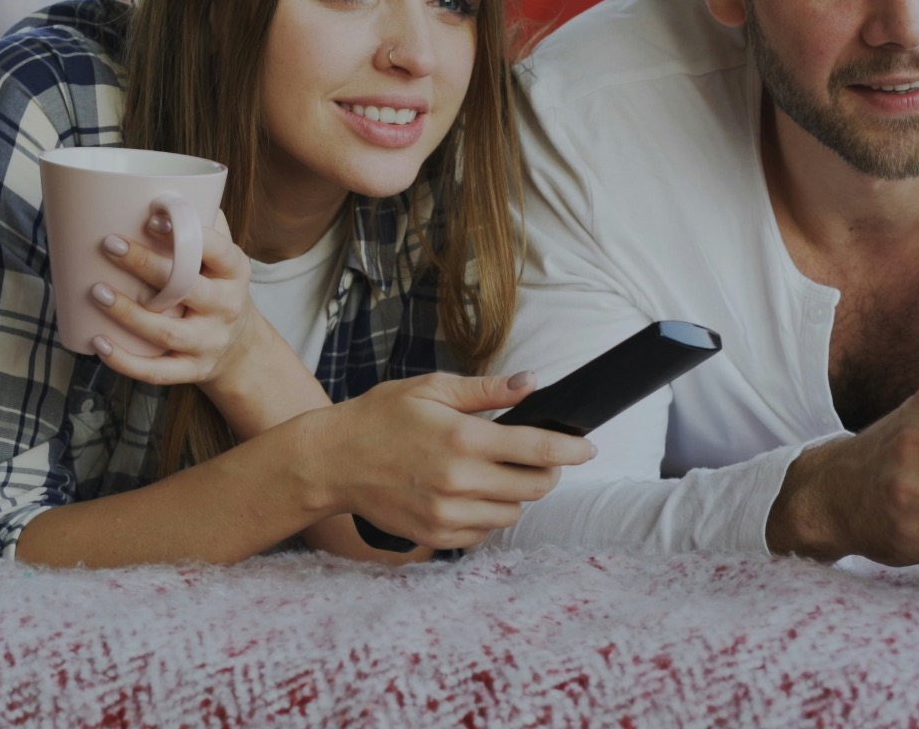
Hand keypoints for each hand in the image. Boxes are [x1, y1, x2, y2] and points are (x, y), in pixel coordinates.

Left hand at [87, 210, 261, 387]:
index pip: (216, 250)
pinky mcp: (193, 370)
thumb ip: (203, 225)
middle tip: (109, 244)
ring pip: (167, 332)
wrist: (241, 349)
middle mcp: (226, 307)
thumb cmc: (218, 289)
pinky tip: (99, 343)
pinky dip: (126, 362)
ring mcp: (209, 342)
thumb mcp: (223, 259)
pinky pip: (158, 372)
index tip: (151, 218)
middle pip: (186, 288)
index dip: (186, 235)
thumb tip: (163, 187)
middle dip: (146, 266)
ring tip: (97, 291)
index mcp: (234, 272)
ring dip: (128, 313)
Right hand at [298, 372, 598, 550]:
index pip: (539, 450)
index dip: (572, 449)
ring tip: (496, 473)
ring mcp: (447, 514)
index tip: (588, 447)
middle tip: (538, 456)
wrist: (330, 461)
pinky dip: (488, 515)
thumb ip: (486, 390)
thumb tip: (532, 383)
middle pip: (534, 488)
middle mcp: (459, 482)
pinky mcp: (434, 536)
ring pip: (512, 514)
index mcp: (463, 439)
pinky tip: (471, 494)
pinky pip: (483, 533)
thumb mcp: (430, 389)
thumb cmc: (379, 417)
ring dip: (516, 495)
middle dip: (547, 471)